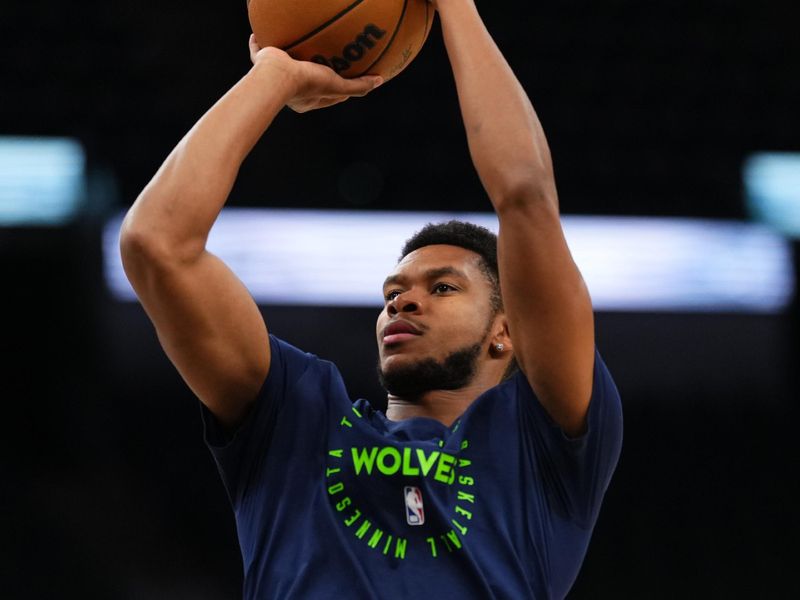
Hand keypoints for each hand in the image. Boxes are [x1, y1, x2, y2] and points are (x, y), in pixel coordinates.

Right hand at [248, 35, 381, 112]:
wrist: (277, 77)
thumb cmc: (308, 84)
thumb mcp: (338, 86)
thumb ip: (358, 86)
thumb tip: (380, 80)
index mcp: (307, 99)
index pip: (326, 94)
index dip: (336, 86)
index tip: (345, 76)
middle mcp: (291, 91)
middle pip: (303, 78)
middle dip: (310, 69)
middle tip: (320, 57)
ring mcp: (275, 77)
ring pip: (280, 65)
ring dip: (285, 55)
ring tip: (291, 42)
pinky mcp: (261, 64)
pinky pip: (258, 51)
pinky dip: (257, 43)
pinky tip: (258, 32)